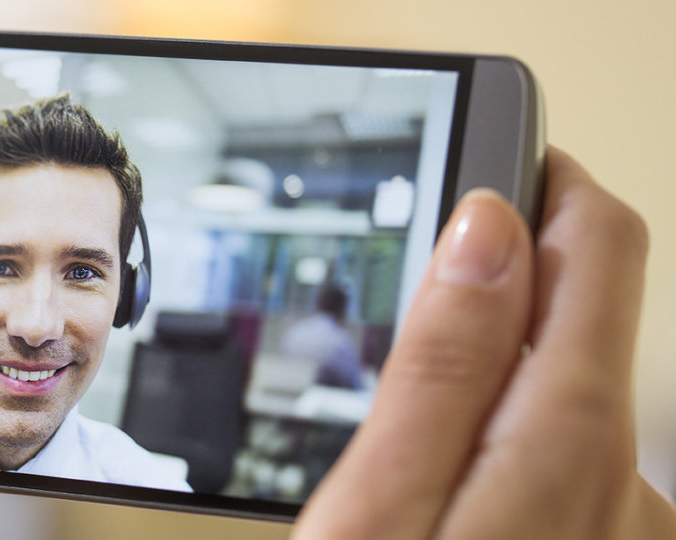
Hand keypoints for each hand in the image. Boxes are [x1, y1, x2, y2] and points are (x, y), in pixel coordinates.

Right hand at [293, 147, 675, 537]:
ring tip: (410, 407)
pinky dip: (507, 442)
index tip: (482, 161)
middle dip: (500, 281)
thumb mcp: (376, 506)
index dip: (539, 182)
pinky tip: (449, 482)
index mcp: (568, 440)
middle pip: (584, 312)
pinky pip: (564, 459)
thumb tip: (482, 229)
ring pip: (567, 389)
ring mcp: (622, 520)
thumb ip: (439, 368)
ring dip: (498, 372)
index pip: (598, 241)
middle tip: (413, 280)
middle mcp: (625, 477)